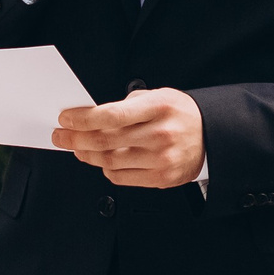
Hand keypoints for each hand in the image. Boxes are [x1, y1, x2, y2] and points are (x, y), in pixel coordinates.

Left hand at [53, 88, 203, 188]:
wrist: (212, 137)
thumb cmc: (182, 114)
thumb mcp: (159, 96)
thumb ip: (128, 105)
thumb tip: (93, 115)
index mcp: (158, 108)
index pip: (111, 115)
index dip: (83, 119)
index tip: (66, 118)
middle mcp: (160, 134)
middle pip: (105, 141)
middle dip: (76, 138)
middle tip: (61, 136)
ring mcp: (161, 159)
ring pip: (110, 161)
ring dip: (87, 155)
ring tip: (77, 148)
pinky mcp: (161, 178)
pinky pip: (121, 178)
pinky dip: (106, 169)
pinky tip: (101, 160)